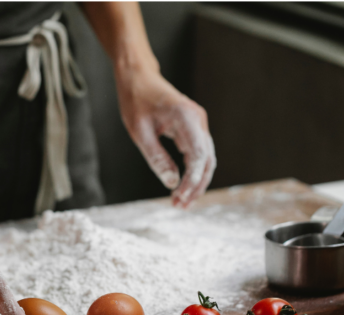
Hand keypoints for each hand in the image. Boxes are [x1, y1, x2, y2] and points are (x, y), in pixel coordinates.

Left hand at [117, 69, 215, 207]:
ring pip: (206, 160)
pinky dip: (192, 172)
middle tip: (180, 206)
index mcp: (186, 118)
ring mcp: (198, 125)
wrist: (138, 78)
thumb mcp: (140, 132)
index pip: (199, 156)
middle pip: (207, 161)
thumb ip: (156, 157)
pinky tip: (183, 187)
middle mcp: (198, 121)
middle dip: (196, 186)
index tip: (180, 198)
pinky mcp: (193, 129)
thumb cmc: (136, 101)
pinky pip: (198, 155)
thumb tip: (170, 183)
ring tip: (181, 202)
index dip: (192, 181)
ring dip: (196, 182)